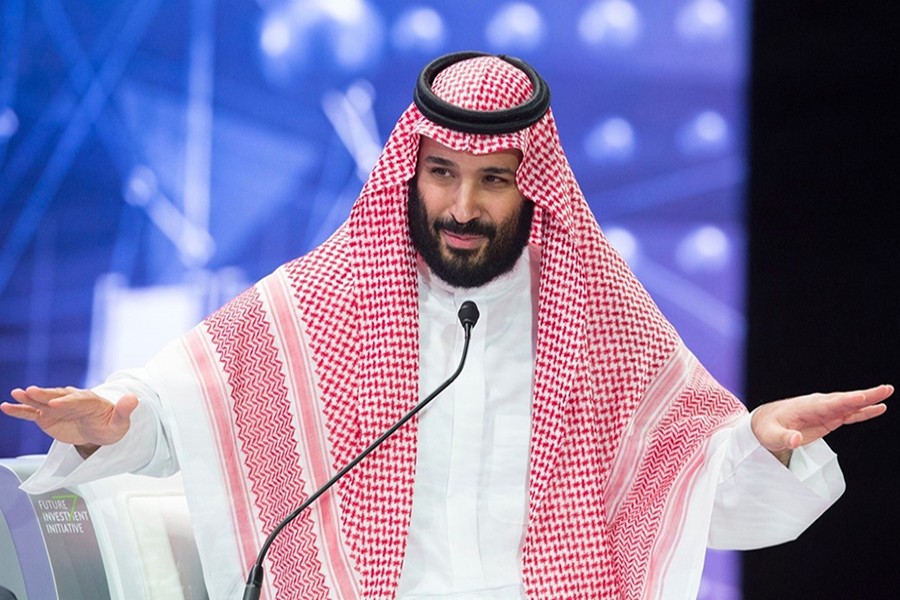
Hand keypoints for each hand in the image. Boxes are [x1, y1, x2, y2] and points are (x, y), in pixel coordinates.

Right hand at [1, 386, 137, 452]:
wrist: (102, 429)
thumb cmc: (112, 425)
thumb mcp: (121, 421)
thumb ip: (125, 411)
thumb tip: (134, 399)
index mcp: (90, 401)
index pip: (77, 400)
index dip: (67, 402)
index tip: (55, 404)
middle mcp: (71, 400)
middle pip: (57, 397)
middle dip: (44, 395)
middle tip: (30, 392)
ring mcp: (57, 407)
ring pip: (42, 402)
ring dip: (29, 399)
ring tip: (15, 395)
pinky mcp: (47, 416)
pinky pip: (32, 413)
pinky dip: (19, 410)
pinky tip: (6, 407)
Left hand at [751, 384, 891, 464]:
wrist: (764, 423)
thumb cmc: (766, 429)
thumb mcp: (771, 436)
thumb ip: (784, 438)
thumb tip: (795, 440)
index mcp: (805, 407)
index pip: (828, 404)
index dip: (846, 401)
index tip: (862, 398)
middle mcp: (818, 405)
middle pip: (844, 400)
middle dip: (864, 396)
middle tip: (885, 389)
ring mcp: (825, 411)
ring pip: (850, 405)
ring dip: (868, 400)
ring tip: (887, 392)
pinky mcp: (828, 418)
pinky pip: (849, 414)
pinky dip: (863, 412)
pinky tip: (878, 408)